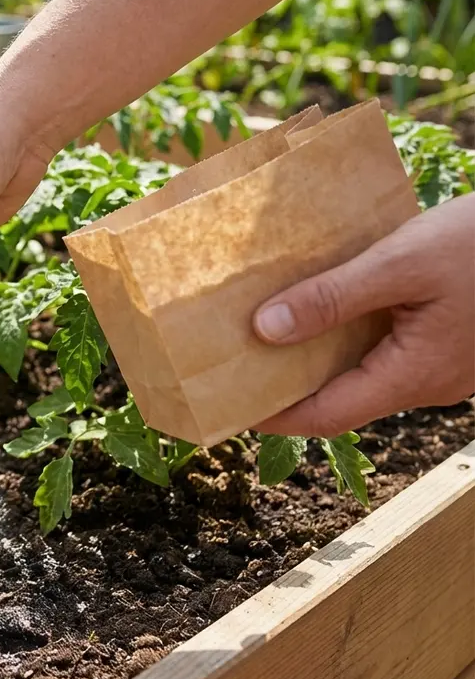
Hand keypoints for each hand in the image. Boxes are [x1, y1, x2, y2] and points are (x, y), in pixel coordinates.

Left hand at [252, 194, 474, 436]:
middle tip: (234, 361)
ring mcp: (443, 366)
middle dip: (288, 382)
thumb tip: (265, 329)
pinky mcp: (451, 342)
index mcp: (415, 375)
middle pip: (342, 397)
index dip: (274, 415)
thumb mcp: (402, 262)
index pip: (327, 417)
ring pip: (366, 371)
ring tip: (264, 329)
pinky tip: (322, 305)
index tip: (227, 405)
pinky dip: (350, 335)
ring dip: (317, 355)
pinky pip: (389, 349)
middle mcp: (429, 382)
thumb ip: (333, 297)